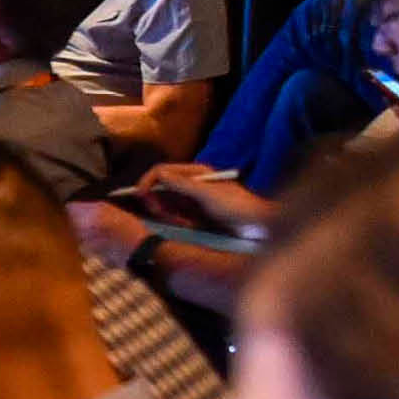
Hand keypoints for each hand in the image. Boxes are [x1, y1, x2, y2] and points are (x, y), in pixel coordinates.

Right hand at [128, 160, 267, 232]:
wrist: (258, 226)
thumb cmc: (237, 206)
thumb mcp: (207, 194)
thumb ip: (182, 184)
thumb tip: (158, 174)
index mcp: (194, 173)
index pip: (161, 171)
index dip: (148, 181)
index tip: (139, 196)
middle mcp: (191, 184)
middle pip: (160, 188)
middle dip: (156, 201)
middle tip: (161, 215)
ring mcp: (192, 200)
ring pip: (166, 204)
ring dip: (167, 214)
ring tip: (183, 224)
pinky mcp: (195, 215)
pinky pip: (176, 216)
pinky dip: (176, 221)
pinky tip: (189, 227)